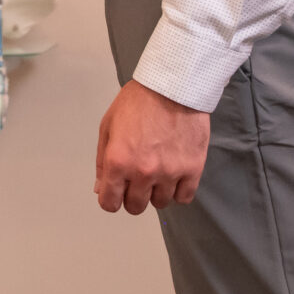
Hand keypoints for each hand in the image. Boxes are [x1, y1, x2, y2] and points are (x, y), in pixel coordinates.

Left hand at [95, 80, 208, 213]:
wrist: (173, 86)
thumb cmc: (138, 102)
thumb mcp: (108, 126)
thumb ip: (102, 161)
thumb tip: (100, 189)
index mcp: (118, 161)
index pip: (110, 203)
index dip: (111, 200)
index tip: (116, 193)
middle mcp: (143, 172)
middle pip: (136, 207)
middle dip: (133, 196)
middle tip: (137, 179)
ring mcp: (169, 172)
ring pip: (161, 203)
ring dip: (156, 192)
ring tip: (158, 172)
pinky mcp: (192, 169)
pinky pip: (184, 197)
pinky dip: (178, 191)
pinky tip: (174, 176)